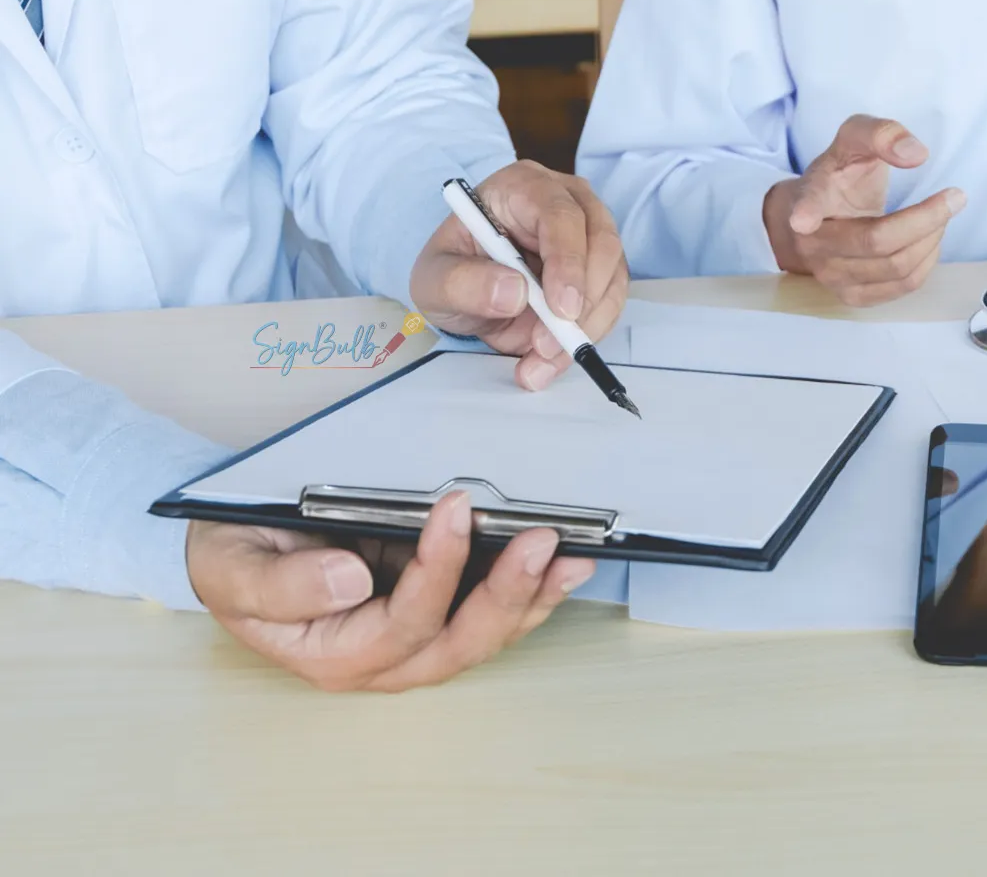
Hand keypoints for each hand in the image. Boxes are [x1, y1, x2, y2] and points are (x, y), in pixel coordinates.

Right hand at [186, 492, 595, 692]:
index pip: (402, 623)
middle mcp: (382, 659)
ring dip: (531, 598)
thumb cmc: (235, 560)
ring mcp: (414, 638)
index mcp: (333, 653)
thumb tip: (349, 582)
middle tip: (541, 543)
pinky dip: (528, 591)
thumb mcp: (234, 570)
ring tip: (570, 557)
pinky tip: (560, 565)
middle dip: (506, 594)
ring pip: (483, 635)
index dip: (437, 570)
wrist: (236, 549)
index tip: (455, 511)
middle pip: (457, 643)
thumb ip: (281, 586)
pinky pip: (488, 613)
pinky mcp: (435, 611)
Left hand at [410, 161, 628, 390]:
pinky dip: (587, 337)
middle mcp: (567, 201)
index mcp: (522, 187)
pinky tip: (551, 359)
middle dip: (582, 303)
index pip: (559, 214)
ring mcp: (590, 234)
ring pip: (612, 278)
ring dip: (585, 327)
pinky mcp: (601, 270)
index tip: (561, 310)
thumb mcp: (434, 280)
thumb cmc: (452, 272)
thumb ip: (463, 283)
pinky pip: (609, 304)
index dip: (567, 262)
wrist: (464, 290)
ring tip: (540, 361)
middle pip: (600, 243)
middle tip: (548, 346)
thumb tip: (515, 292)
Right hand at [764, 115, 965, 306]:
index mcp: (810, 200)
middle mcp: (814, 245)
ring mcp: (832, 277)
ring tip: (941, 215)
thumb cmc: (837, 178)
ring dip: (931, 239)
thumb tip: (915, 154)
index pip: (808, 207)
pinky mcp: (853, 296)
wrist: (813, 220)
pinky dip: (926, 261)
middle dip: (926, 219)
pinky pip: (903, 286)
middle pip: (877, 242)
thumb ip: (880, 134)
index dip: (806, 213)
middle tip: (955, 197)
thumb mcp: (853, 140)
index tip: (802, 219)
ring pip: (896, 267)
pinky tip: (928, 239)